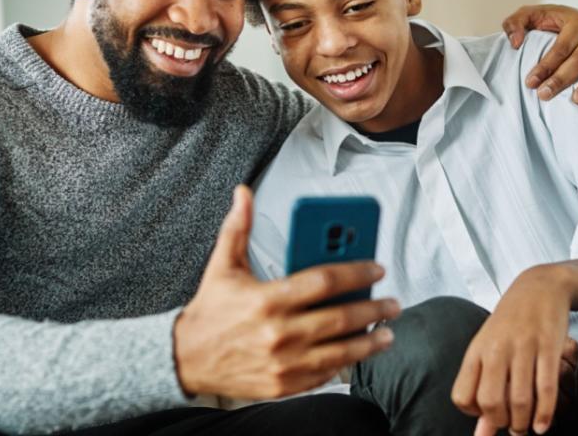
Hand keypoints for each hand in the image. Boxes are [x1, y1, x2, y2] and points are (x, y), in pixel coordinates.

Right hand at [174, 185, 399, 398]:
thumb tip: (243, 193)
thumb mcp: (222, 265)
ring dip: (370, 341)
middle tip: (392, 303)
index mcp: (268, 299)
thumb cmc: (211, 310)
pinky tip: (359, 352)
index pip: (324, 281)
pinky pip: (324, 374)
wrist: (185, 359)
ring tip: (388, 331)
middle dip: (373, 309)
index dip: (355, 272)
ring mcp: (284, 362)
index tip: (376, 268)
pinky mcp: (284, 385)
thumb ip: (238, 227)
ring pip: (340, 351)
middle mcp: (279, 332)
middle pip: (340, 318)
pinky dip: (346, 363)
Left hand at [451, 266, 571, 435]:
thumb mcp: (489, 348)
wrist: (539, 287)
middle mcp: (496, 349)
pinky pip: (546, 388)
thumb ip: (483, 386)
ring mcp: (523, 347)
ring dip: (524, 423)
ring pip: (520, 399)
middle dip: (501, 423)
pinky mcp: (549, 346)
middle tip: (512, 426)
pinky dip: (545, 414)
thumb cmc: (510, 324)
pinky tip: (543, 425)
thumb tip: (481, 433)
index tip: (487, 413)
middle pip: (490, 402)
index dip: (474, 413)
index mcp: (477, 351)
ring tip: (527, 427)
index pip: (462, 397)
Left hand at [502, 4, 577, 104]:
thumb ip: (514, 24)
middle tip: (544, 94)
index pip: (562, 46)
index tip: (531, 82)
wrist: (564, 23)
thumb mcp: (527, 15)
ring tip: (577, 101)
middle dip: (562, 78)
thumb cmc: (545, 21)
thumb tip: (516, 43)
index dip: (547, 64)